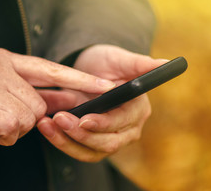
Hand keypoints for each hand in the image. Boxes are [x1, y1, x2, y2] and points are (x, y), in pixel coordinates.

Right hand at [0, 48, 114, 148]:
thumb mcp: (4, 88)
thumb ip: (36, 92)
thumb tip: (69, 100)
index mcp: (7, 60)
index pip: (52, 69)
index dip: (81, 79)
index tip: (106, 86)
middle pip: (40, 103)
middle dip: (27, 117)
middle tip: (3, 115)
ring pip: (28, 117)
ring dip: (14, 128)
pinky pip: (12, 127)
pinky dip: (3, 136)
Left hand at [37, 44, 166, 161]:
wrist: (89, 70)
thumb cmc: (106, 63)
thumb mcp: (119, 59)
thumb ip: (139, 63)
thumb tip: (164, 62)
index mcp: (136, 109)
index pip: (122, 123)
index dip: (104, 123)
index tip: (84, 118)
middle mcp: (126, 129)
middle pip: (107, 143)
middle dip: (81, 134)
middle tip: (59, 119)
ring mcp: (109, 138)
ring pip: (90, 151)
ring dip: (66, 141)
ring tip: (46, 124)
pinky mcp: (92, 143)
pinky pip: (77, 149)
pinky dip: (61, 141)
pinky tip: (46, 127)